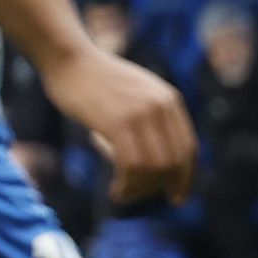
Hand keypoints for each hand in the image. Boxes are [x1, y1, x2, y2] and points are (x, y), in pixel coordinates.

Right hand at [44, 40, 194, 206]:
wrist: (69, 60)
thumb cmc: (95, 82)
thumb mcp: (136, 95)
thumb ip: (151, 119)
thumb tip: (156, 160)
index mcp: (171, 101)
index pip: (189, 148)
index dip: (185, 177)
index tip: (176, 198)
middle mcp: (162, 106)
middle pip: (174, 162)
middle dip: (157, 186)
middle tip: (134, 194)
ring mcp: (142, 113)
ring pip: (154, 167)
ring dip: (139, 188)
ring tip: (120, 192)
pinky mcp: (119, 122)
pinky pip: (132, 165)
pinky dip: (126, 184)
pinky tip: (114, 190)